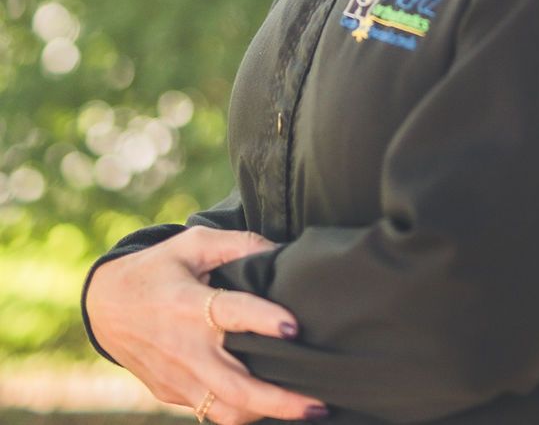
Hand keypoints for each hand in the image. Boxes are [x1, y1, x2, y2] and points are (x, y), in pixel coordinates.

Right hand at [85, 226, 329, 422]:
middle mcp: (186, 348)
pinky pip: (212, 412)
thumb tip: (283, 249)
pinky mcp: (175, 395)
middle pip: (235, 384)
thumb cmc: (159, 269)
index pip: (230, 313)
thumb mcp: (193, 244)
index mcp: (189, 304)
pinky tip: (273, 407)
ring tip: (307, 410)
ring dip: (266, 413)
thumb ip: (239, 244)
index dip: (263, 320)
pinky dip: (243, 413)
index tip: (294, 327)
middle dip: (279, 399)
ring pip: (226, 410)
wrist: (106, 308)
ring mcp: (180, 378)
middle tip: (318, 402)